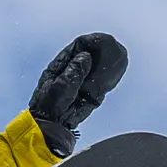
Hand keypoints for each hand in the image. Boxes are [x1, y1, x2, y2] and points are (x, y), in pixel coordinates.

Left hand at [28, 31, 127, 155]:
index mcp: (60, 66)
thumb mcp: (60, 86)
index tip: (105, 40)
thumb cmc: (49, 106)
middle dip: (103, 51)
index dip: (92, 41)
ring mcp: (82, 81)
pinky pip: (103, 81)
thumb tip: (85, 56)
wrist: (51, 126)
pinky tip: (114, 73)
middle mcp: (72, 70)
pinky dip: (109, 77)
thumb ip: (73, 71)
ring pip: (99, 67)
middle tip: (115, 49)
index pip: (78, 46)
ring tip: (117, 59)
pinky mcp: (90, 92)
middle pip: (92, 54)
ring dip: (107, 64)